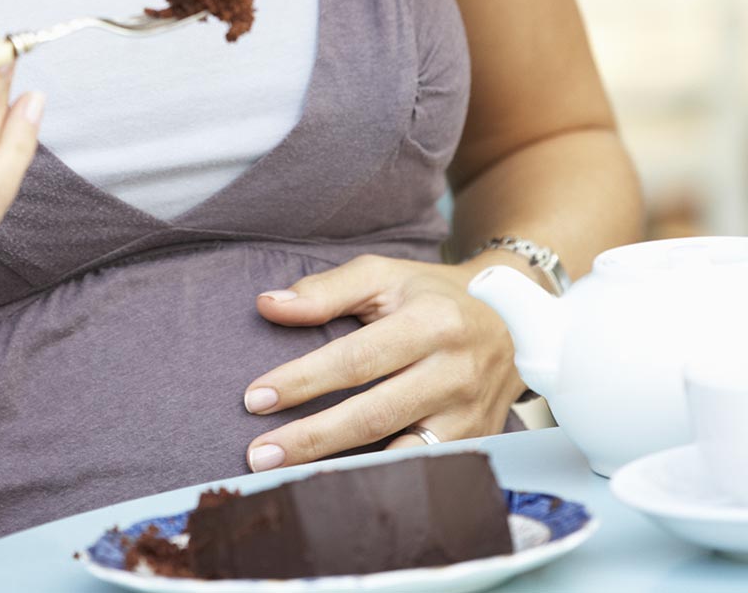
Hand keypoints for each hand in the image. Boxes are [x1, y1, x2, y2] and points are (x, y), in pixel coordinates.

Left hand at [241, 254, 522, 471]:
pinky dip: (381, 486)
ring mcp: (468, 416)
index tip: (255, 399)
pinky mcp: (475, 445)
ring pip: (399, 456)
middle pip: (373, 415)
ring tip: (289, 482)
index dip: (303, 380)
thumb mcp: (384, 276)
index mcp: (430, 323)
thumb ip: (325, 290)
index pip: (356, 359)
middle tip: (259, 454)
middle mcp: (453, 373)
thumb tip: (267, 306)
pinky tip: (339, 491)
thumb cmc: (431, 296)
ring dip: (342, 472)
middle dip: (312, 438)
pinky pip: (422, 473)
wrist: (511, 322)